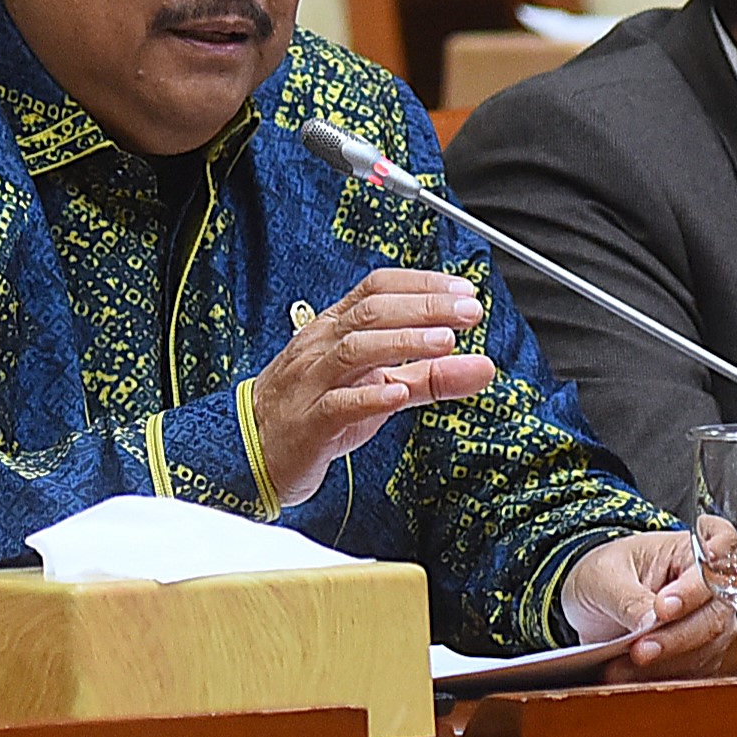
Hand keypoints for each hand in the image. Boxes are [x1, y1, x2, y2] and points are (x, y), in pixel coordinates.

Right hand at [252, 269, 495, 506]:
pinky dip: (369, 396)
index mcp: (336, 328)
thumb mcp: (381, 387)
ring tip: (444, 343)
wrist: (252, 452)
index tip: (464, 292)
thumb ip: (432, 376)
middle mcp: (322, 346)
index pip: (378, 288)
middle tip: (469, 312)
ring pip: (354, 350)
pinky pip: (336, 403)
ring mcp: (312, 382)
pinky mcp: (309, 423)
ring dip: (403, 342)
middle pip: (372, 312)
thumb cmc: (317, 411)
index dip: (423, 284)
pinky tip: (397, 394)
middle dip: (424, 307)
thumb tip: (484, 366)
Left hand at [561, 531, 735, 682]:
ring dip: (665, 663)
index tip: (668, 603)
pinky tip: (629, 676)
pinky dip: (661, 677)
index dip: (704, 577)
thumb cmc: (606, 573)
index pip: (722, 551)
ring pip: (708, 647)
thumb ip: (630, 597)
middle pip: (715, 613)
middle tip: (640, 649)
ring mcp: (711, 621)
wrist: (595, 601)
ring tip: (623, 667)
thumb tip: (649, 622)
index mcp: (691, 550)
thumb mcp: (606, 576)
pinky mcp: (703, 653)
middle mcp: (711, 587)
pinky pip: (694, 670)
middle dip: (677, 636)